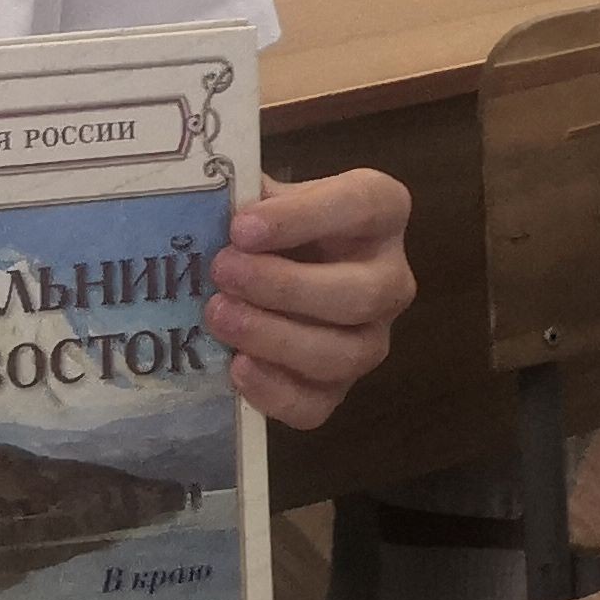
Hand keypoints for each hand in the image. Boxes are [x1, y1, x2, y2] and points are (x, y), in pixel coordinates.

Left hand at [210, 167, 413, 426]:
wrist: (278, 268)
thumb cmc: (275, 224)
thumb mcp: (269, 196)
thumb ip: (250, 196)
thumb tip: (208, 204)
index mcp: (381, 212)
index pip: (363, 206)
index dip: (304, 217)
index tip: (242, 226)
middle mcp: (391, 278)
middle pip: (361, 294)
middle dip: (285, 286)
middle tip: (223, 270)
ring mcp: (372, 339)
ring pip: (344, 354)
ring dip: (276, 337)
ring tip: (219, 315)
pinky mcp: (341, 387)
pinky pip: (319, 404)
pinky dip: (275, 392)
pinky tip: (236, 367)